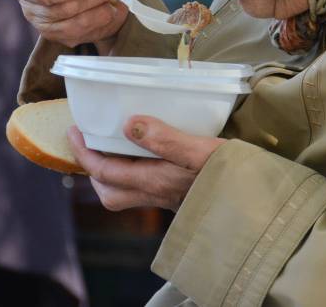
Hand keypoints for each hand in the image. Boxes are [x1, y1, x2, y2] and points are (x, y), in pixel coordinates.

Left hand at [68, 117, 225, 210]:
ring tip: (112, 148)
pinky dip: (133, 173)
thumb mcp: (197, 149)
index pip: (105, 171)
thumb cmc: (227, 174)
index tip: (73, 131)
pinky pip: (143, 188)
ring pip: (125, 193)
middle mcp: (154, 193)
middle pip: (110, 191)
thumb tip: (127, 124)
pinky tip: (146, 155)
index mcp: (153, 181)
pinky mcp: (178, 196)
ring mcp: (166, 198)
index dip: (84, 152)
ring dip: (112, 174)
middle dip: (93, 169)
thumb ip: (163, 138)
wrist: (252, 201)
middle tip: (88, 143)